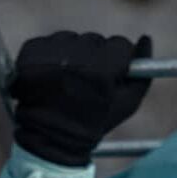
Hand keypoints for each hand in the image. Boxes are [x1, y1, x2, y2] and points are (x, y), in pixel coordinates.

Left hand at [10, 31, 153, 165]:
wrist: (49, 138)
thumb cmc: (93, 122)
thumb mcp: (127, 104)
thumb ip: (143, 73)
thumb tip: (146, 38)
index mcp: (100, 70)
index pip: (119, 44)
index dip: (118, 60)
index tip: (111, 73)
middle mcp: (74, 57)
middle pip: (95, 40)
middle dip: (95, 57)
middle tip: (87, 80)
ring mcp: (49, 54)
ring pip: (72, 39)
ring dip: (73, 53)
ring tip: (67, 78)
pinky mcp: (30, 52)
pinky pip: (49, 42)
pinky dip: (51, 54)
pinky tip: (51, 74)